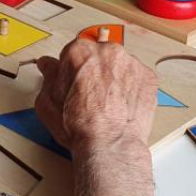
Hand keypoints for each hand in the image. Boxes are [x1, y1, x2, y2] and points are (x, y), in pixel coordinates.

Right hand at [35, 40, 158, 153]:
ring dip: (113, 77)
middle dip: (93, 71)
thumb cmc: (79, 125)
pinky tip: (122, 105)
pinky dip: (130, 88)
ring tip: (108, 102)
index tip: (72, 83)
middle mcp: (107, 51)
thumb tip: (48, 65)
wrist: (109, 144)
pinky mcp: (148, 77)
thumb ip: (48, 76)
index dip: (70, 70)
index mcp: (79, 51)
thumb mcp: (47, 101)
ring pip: (119, 65)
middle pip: (98, 55)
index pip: (72, 53)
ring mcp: (131, 63)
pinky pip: (136, 77)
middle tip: (90, 95)